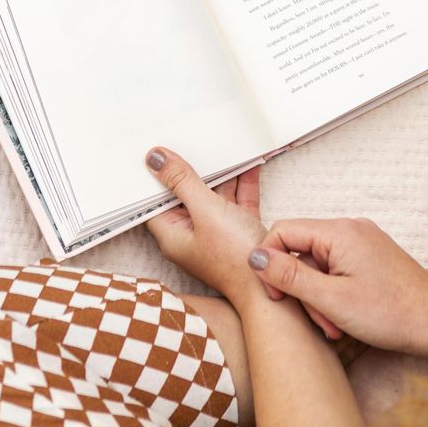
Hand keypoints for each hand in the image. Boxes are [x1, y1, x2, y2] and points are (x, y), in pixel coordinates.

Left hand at [145, 147, 264, 303]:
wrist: (272, 288)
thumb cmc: (234, 259)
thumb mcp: (205, 211)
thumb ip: (182, 182)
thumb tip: (155, 159)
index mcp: (173, 233)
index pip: (155, 200)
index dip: (155, 176)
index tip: (156, 149)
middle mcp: (192, 233)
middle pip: (186, 193)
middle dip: (192, 168)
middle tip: (191, 139)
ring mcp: (217, 231)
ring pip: (214, 194)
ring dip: (221, 173)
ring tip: (222, 144)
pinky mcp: (239, 229)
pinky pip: (237, 199)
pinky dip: (242, 182)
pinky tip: (248, 161)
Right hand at [249, 217, 427, 355]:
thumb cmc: (392, 314)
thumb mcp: (331, 300)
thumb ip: (289, 276)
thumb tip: (254, 256)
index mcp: (339, 232)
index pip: (283, 231)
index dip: (270, 263)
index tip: (275, 297)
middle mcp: (350, 228)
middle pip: (301, 250)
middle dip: (301, 288)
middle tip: (317, 321)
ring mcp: (363, 241)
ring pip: (319, 263)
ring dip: (318, 296)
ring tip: (335, 326)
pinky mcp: (371, 256)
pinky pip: (337, 268)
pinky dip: (334, 292)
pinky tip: (345, 317)